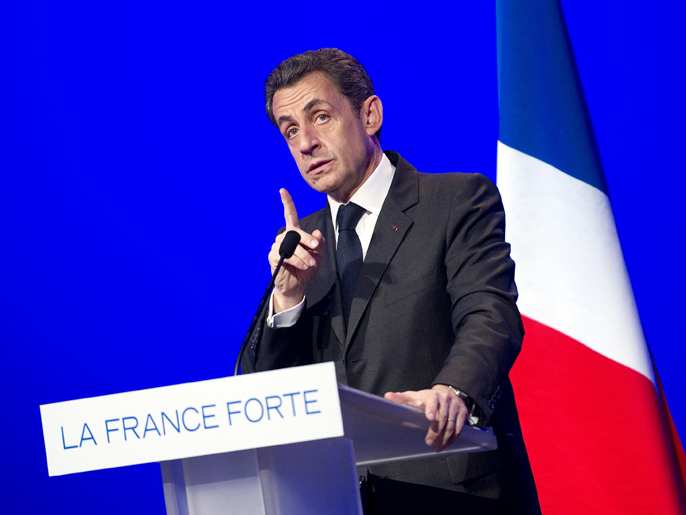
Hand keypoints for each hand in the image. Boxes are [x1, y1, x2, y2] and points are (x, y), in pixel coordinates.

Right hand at [269, 188, 325, 312]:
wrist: (297, 286)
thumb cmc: (306, 268)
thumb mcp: (318, 255)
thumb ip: (319, 243)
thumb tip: (317, 233)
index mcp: (294, 234)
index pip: (289, 215)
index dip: (287, 202)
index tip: (282, 190)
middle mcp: (284, 237)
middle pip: (295, 231)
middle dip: (307, 239)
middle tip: (315, 247)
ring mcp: (277, 246)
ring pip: (292, 244)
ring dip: (304, 254)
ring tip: (310, 263)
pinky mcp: (274, 257)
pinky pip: (286, 255)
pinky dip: (297, 260)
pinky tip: (303, 266)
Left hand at [384, 385, 467, 451]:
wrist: (447, 394)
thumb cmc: (426, 398)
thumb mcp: (414, 396)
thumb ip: (401, 398)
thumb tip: (387, 397)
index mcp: (432, 395)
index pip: (432, 401)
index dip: (431, 409)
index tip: (429, 418)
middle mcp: (445, 399)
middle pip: (442, 417)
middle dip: (435, 432)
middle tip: (428, 442)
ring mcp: (455, 406)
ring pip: (451, 425)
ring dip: (444, 438)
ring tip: (436, 447)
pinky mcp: (463, 413)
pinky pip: (459, 428)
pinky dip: (452, 438)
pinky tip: (446, 444)